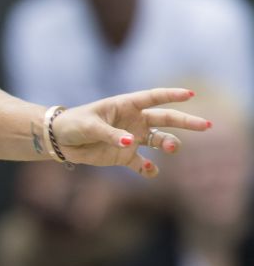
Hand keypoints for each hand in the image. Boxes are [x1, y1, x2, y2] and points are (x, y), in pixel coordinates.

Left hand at [52, 87, 210, 177]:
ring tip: (172, 149)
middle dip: (186, 122)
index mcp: (126, 105)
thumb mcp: (90, 126)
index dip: (172, 95)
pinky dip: (149, 169)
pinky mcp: (124, 156)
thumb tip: (129, 143)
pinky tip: (150, 170)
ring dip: (169, 145)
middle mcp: (133, 121)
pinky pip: (142, 164)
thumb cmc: (74, 124)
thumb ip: (110, 134)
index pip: (153, 97)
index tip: (190, 94)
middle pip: (165, 119)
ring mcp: (131, 139)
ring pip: (159, 141)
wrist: (60, 141)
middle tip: (206, 125)